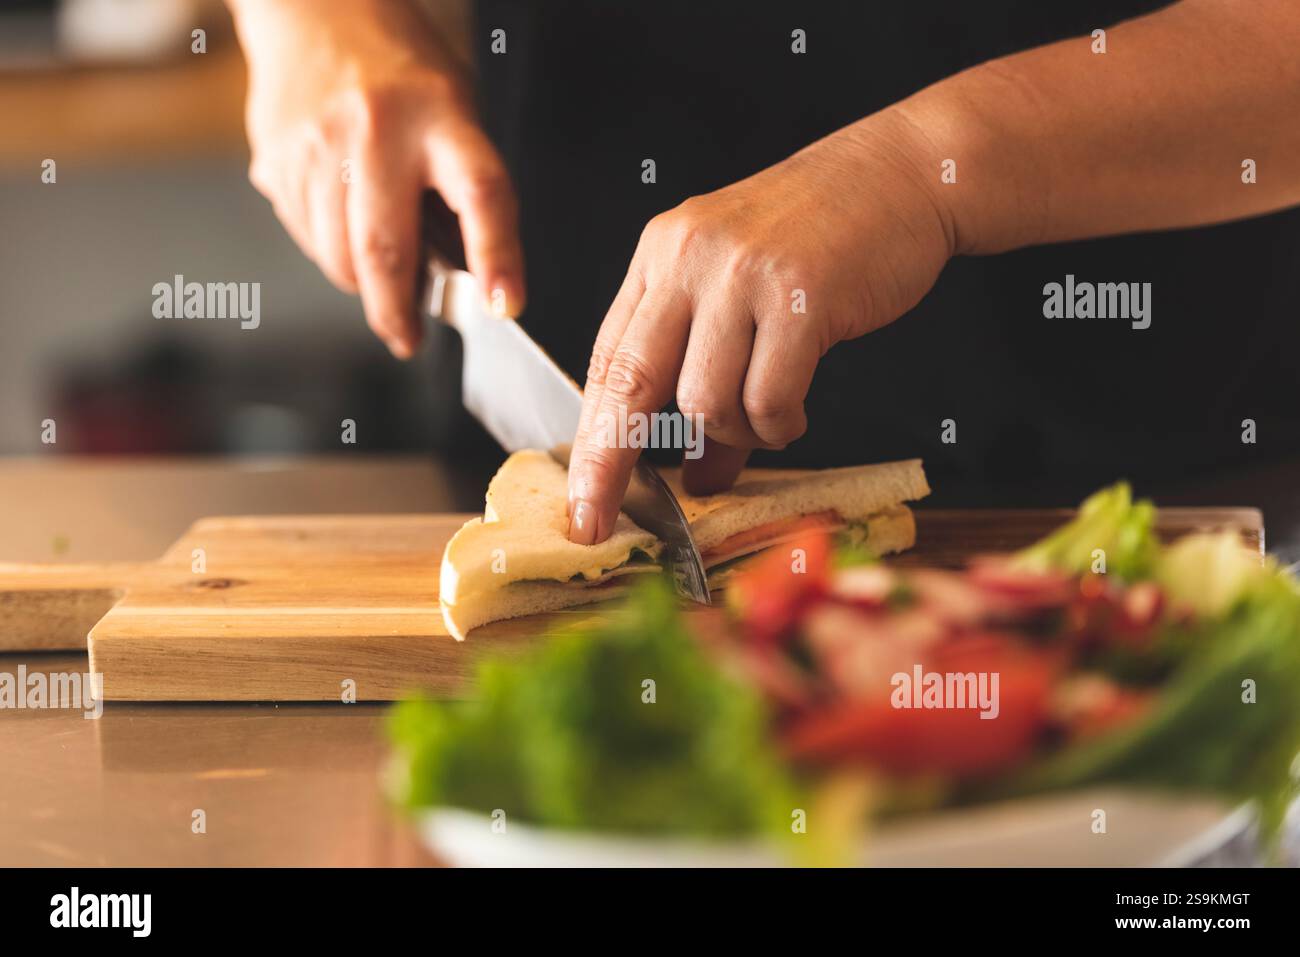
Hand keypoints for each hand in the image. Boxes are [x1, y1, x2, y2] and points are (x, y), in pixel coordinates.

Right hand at [229, 0, 523, 357]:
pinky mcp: (276, 158)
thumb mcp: (456, 114)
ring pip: (338, 255)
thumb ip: (459, 191)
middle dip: (397, 312)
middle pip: (386, 249)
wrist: (315, 8)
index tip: (505, 306)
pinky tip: (340, 220)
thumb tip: (466, 280)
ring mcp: (319, 145)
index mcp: (441, 116)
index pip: (481, 194)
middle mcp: (377, 129)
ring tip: (379, 272)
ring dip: (361, 283)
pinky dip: (327, 249)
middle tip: (408, 339)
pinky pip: (304, 235)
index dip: (497, 256)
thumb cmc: (403, 75)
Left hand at [567, 109, 954, 543]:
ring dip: (737, 435)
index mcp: (661, 255)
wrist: (901, 173)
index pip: (606, 361)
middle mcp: (688, 258)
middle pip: (630, 383)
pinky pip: (769, 398)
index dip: (589, 439)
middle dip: (610, 466)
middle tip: (602, 522)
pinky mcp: (798, 294)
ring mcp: (741, 273)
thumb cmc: (820, 240)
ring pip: (704, 401)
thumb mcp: (742, 296)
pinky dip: (780, 424)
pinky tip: (796, 412)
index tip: (580, 500)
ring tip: (769, 421)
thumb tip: (696, 476)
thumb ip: (709, 377)